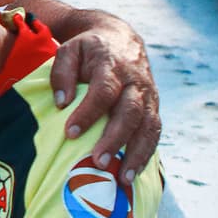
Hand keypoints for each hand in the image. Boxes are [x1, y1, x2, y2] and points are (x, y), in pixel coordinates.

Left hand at [49, 21, 159, 184]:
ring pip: (148, 126)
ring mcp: (149, 95)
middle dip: (115, 139)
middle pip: (130, 112)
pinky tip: (133, 172)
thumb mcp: (68, 50)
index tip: (70, 133)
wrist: (120, 38)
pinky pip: (154, 132)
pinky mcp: (154, 106)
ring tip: (122, 178)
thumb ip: (62, 73)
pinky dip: (147, 153)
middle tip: (98, 162)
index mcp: (112, 65)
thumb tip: (62, 102)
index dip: (88, 113)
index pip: (103, 91)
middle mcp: (135, 81)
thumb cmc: (87, 49)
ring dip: (137, 153)